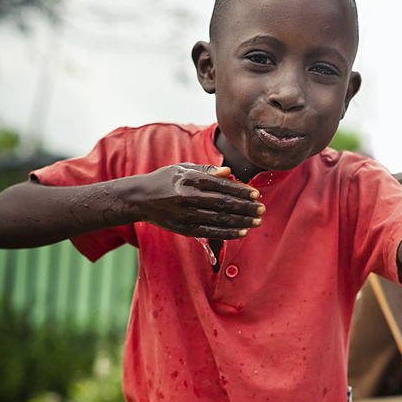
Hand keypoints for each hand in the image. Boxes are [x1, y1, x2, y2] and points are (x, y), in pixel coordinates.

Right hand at [135, 164, 264, 238]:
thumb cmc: (164, 180)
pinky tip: (241, 232)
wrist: (139, 198)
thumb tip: (229, 171)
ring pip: (218, 219)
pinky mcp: (183, 229)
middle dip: (245, 207)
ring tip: (256, 221)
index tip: (256, 194)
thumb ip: (206, 170)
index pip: (221, 186)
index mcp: (189, 180)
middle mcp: (187, 197)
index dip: (240, 191)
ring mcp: (185, 215)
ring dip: (240, 221)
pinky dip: (227, 233)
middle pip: (223, 204)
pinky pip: (209, 233)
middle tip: (262, 209)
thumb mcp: (182, 169)